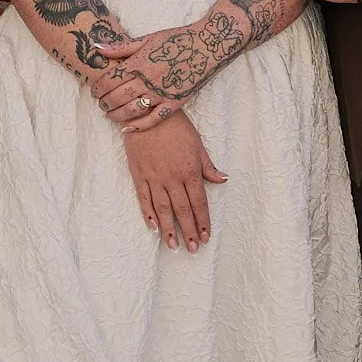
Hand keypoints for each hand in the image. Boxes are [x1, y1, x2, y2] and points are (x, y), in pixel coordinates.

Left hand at [89, 32, 188, 134]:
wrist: (206, 46)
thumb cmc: (176, 40)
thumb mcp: (147, 38)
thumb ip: (121, 47)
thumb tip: (96, 48)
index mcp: (139, 62)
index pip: (109, 80)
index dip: (97, 88)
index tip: (94, 90)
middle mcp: (148, 80)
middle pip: (117, 97)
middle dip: (104, 103)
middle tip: (101, 104)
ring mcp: (161, 93)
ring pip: (131, 111)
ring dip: (116, 115)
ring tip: (110, 114)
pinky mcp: (174, 102)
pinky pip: (154, 119)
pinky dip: (139, 126)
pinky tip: (127, 128)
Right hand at [123, 111, 226, 252]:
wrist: (148, 111)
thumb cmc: (176, 126)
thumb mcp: (198, 144)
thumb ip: (208, 166)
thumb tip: (223, 179)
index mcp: (190, 171)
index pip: (199, 202)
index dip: (203, 221)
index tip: (206, 237)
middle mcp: (173, 178)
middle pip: (182, 210)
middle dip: (189, 232)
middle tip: (193, 250)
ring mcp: (154, 177)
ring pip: (163, 209)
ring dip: (169, 229)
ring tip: (173, 247)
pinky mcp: (139, 174)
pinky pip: (144, 198)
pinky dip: (148, 214)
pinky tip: (153, 228)